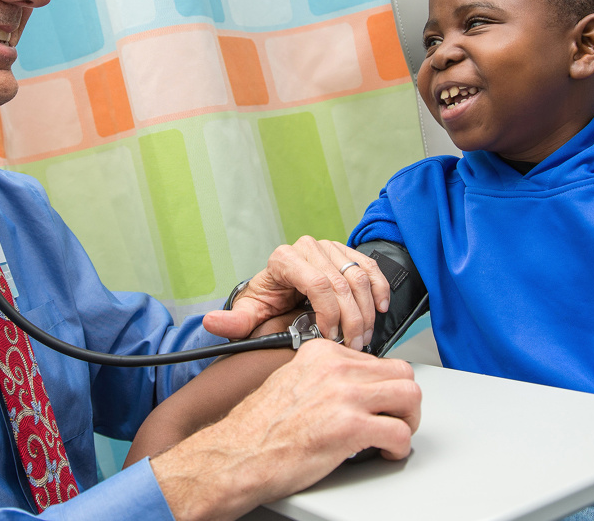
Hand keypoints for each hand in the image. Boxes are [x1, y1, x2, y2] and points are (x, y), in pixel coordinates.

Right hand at [151, 340, 421, 520]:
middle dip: (404, 400)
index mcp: (321, 353)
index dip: (383, 385)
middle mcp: (335, 368)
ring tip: (395, 434)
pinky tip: (386, 452)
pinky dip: (399, 447)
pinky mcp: (349, 427)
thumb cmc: (260, 427)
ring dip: (408, 420)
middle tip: (397, 418)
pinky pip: (399, 433)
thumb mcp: (293, 381)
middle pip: (401, 373)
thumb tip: (354, 387)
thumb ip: (325, 377)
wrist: (238, 454)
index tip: (381, 401)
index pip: (378, 359)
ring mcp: (344, 395)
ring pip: (410, 396)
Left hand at [203, 236, 390, 350]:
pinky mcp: (345, 252)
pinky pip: (369, 267)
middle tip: (352, 344)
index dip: (330, 313)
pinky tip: (380, 308)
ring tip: (363, 336)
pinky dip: (379, 288)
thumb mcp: (249, 313)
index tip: (330, 337)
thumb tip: (213, 321)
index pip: (318, 284)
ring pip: (358, 278)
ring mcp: (329, 248)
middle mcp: (307, 248)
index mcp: (284, 259)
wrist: (278, 287)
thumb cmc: (267, 300)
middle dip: (351, 319)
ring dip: (366, 310)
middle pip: (341, 284)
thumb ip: (233, 322)